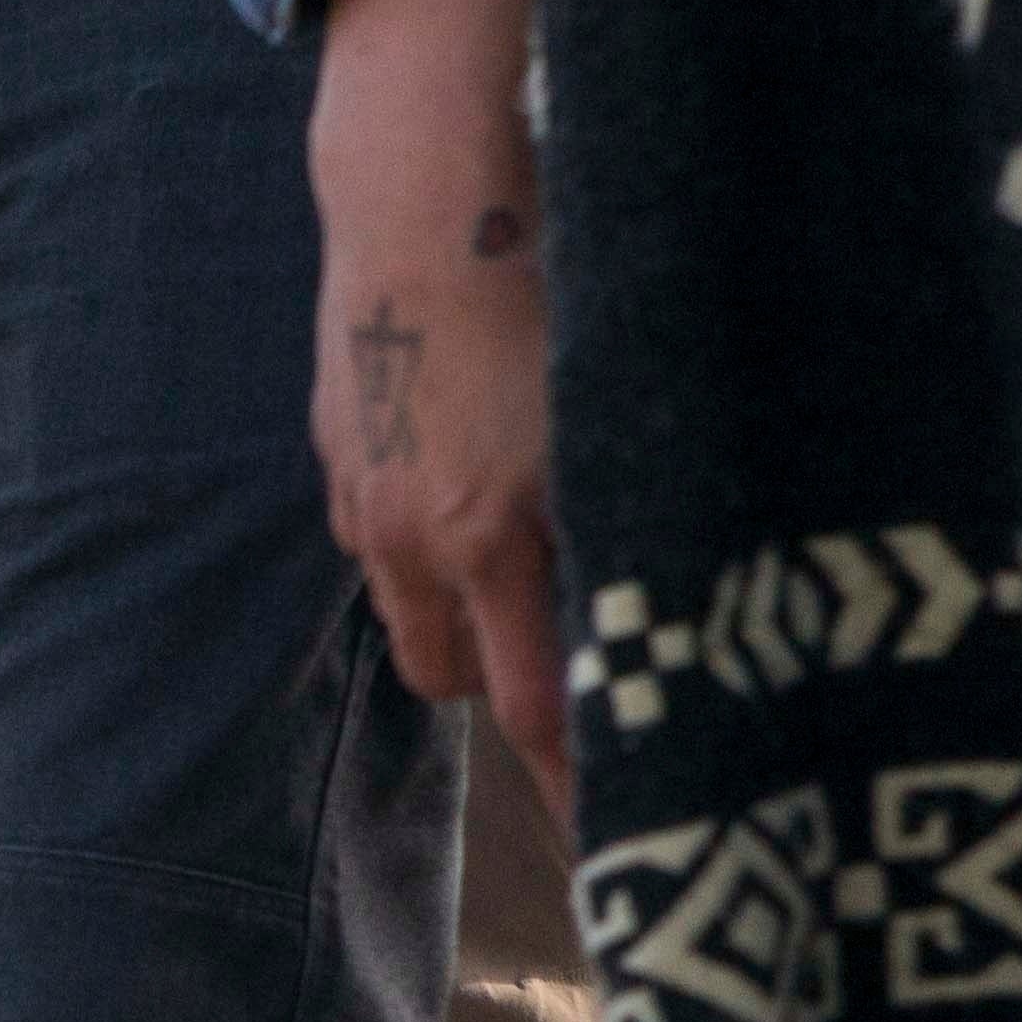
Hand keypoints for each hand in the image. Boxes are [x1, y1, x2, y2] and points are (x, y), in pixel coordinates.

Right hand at [309, 0, 569, 805]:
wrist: (427, 178)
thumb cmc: (558, 277)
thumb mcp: (620, 412)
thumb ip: (639, 524)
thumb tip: (685, 619)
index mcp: (495, 534)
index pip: (536, 715)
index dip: (578, 788)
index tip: (622, 843)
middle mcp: (413, 535)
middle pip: (458, 681)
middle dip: (509, 680)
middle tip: (578, 649)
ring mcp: (360, 493)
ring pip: (412, 612)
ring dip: (465, 608)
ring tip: (519, 547)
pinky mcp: (336, 445)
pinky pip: (381, 534)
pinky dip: (425, 532)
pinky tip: (470, 459)